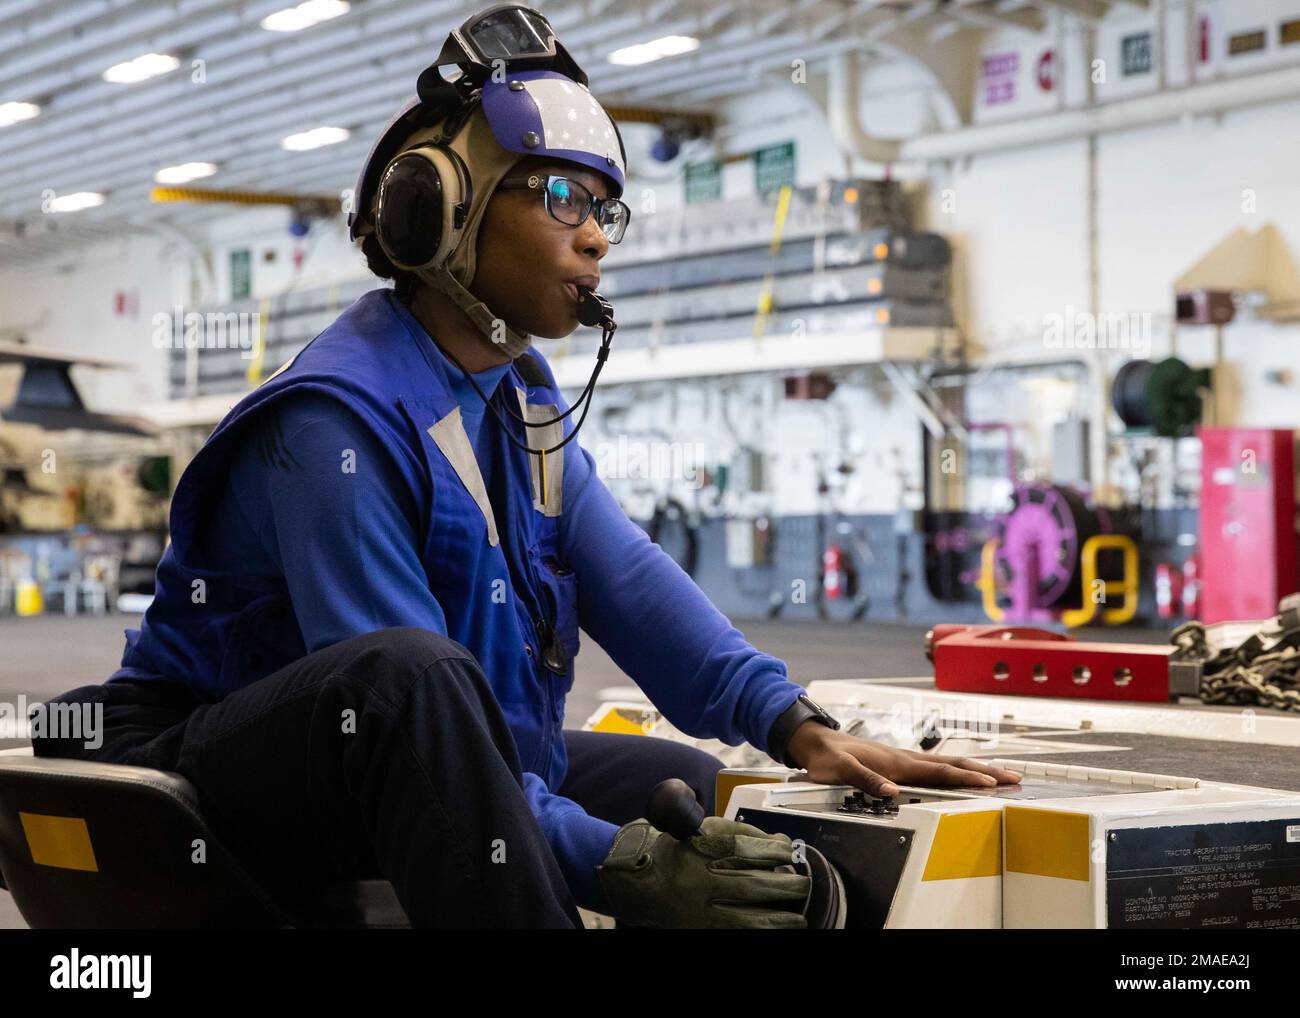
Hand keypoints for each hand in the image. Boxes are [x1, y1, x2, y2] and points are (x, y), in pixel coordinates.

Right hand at [596, 816, 810, 928]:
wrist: (633, 879)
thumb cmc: (673, 850)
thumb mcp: (699, 830)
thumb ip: (737, 832)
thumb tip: (778, 844)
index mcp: (695, 849)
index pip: (742, 848)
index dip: (771, 851)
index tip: (790, 853)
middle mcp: (695, 881)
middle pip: (749, 885)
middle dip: (783, 887)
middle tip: (804, 885)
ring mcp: (695, 909)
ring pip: (744, 918)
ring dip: (777, 919)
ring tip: (798, 918)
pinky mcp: (695, 928)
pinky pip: (733, 933)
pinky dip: (756, 932)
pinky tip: (774, 930)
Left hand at [787, 723, 1021, 796]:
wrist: (817, 741)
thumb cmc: (827, 758)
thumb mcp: (840, 771)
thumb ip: (865, 780)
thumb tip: (891, 791)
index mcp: (897, 763)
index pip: (938, 772)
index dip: (965, 779)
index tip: (990, 783)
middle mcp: (906, 760)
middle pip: (953, 765)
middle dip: (985, 772)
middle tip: (1015, 778)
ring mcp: (905, 760)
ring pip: (948, 765)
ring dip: (976, 770)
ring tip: (1002, 776)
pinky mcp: (901, 763)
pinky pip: (937, 767)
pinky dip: (958, 771)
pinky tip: (966, 776)